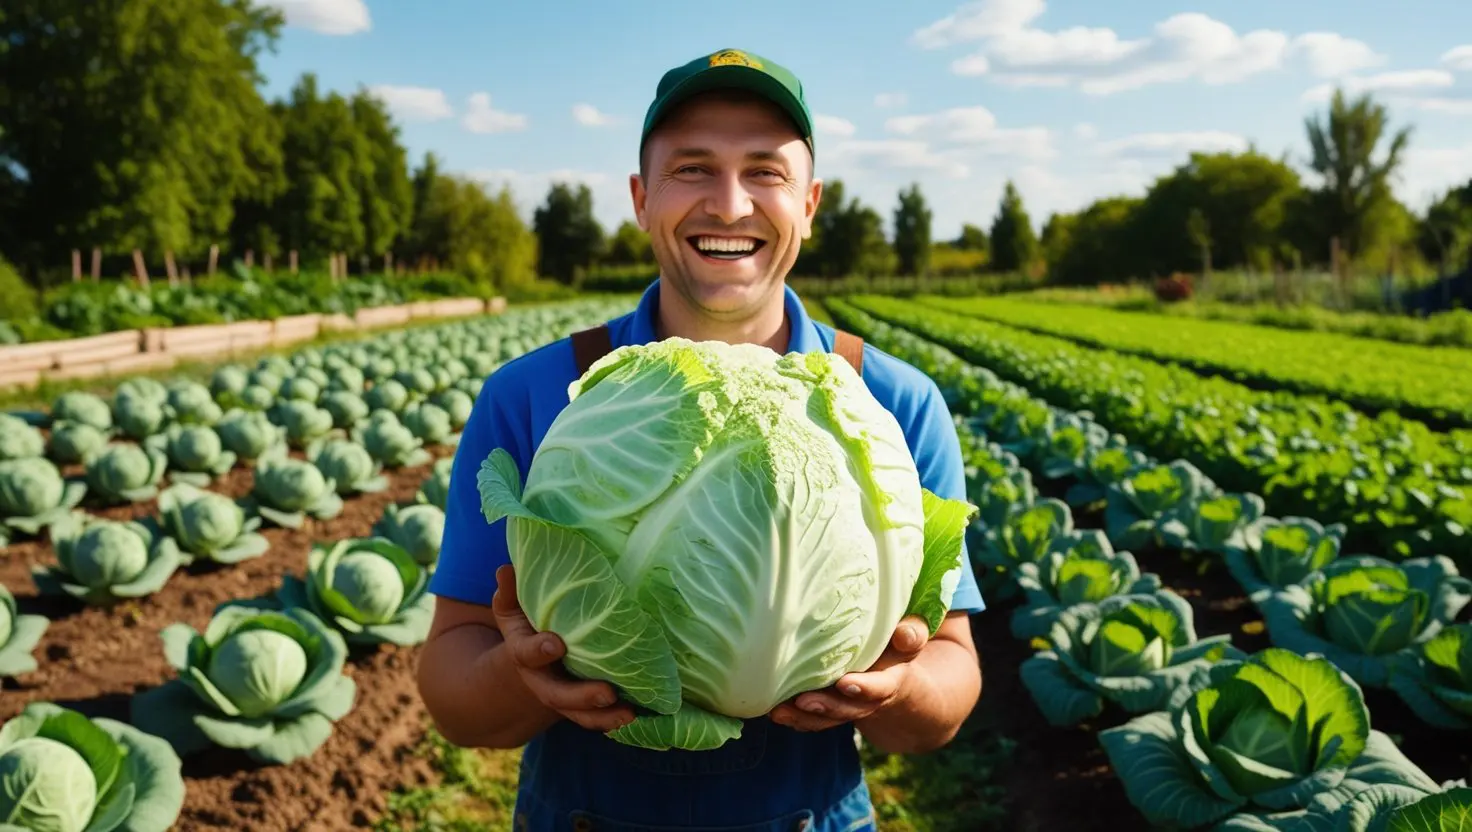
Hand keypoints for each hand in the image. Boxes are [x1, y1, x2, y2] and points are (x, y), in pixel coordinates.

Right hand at [489, 564, 636, 732]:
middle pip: (558, 695)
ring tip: (629, 714)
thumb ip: (509, 593)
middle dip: (582, 696)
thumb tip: (506, 569)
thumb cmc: (527, 626)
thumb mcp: (513, 610)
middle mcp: (542, 681)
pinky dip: (616, 719)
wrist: (529, 662)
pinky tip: (639, 714)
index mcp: (524, 654)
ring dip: (604, 717)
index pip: (527, 654)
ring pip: (580, 714)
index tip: (557, 644)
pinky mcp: (582, 705)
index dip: (539, 650)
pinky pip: (597, 717)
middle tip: (606, 693)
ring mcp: (563, 697)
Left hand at [768, 615, 929, 732]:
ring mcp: (847, 709)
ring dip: (803, 718)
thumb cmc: (897, 649)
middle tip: (803, 701)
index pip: (880, 688)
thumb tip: (905, 633)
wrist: (897, 681)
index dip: (864, 688)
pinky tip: (772, 711)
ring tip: (778, 711)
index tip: (845, 683)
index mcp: (891, 682)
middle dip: (826, 707)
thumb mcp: (910, 641)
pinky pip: (813, 720)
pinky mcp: (830, 711)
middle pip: (848, 709)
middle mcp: (868, 701)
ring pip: (826, 719)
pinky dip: (795, 718)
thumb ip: (912, 635)